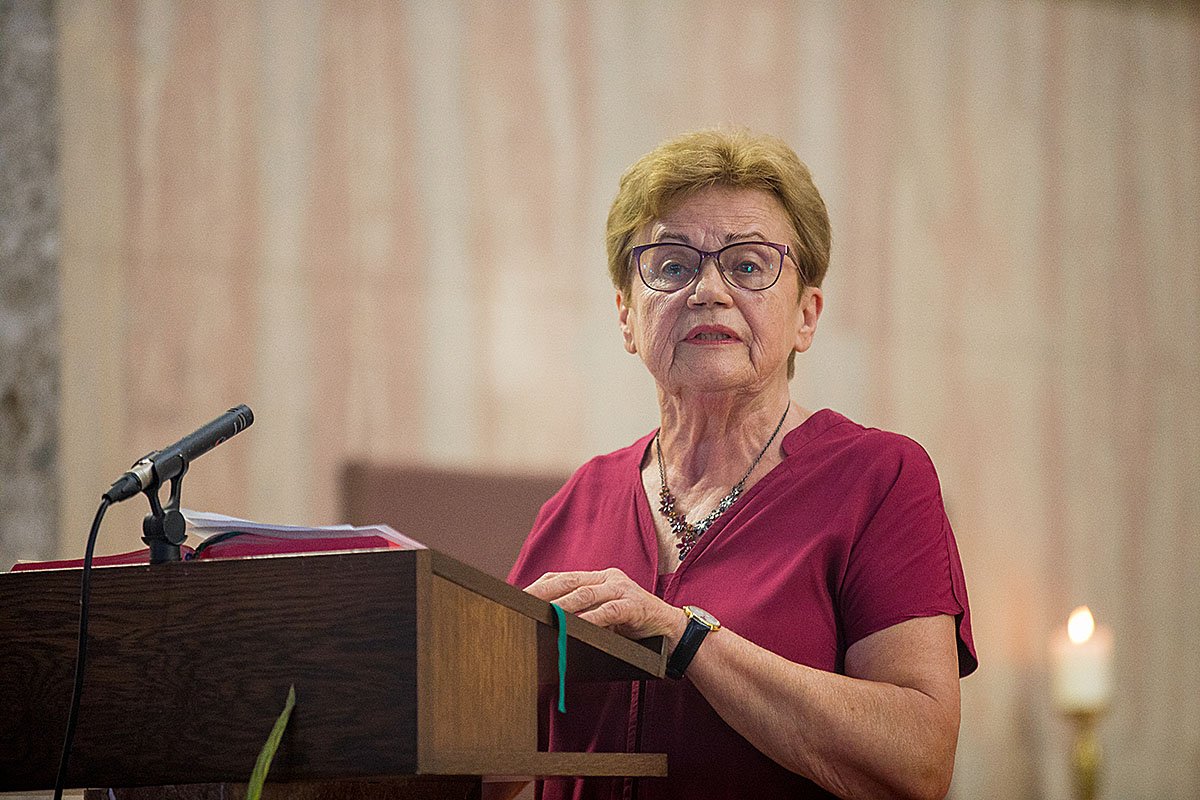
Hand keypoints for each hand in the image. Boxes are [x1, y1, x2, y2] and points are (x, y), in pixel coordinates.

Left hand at [525, 568, 687, 643]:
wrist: (671, 631)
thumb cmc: (634, 625)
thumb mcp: (605, 616)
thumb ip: (583, 614)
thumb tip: (550, 625)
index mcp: (599, 578)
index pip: (562, 577)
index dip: (539, 586)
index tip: (518, 597)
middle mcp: (608, 578)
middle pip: (569, 582)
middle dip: (542, 593)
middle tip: (521, 604)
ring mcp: (622, 589)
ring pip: (585, 594)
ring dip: (562, 606)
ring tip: (544, 615)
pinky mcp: (635, 605)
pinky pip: (609, 611)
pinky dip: (591, 618)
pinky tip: (577, 625)